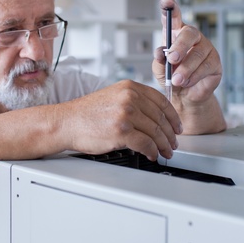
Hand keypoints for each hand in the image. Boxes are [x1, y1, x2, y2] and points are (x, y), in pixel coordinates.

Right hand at [61, 80, 181, 160]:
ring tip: (165, 151)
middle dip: (170, 134)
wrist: (67, 122)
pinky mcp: (121, 131)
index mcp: (128, 87)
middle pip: (160, 118)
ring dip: (164, 145)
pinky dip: (152, 151)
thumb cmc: (86, 113)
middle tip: (172, 143)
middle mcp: (129, 98)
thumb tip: (153, 116)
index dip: (173, 117)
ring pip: (156, 132)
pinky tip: (152, 154)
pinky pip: (146, 144)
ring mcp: (126, 114)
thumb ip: (133, 101)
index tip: (176, 126)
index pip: (161, 101)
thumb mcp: (112, 97)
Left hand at [152, 0, 221, 104]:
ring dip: (185, 69)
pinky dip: (193, 77)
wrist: (183, 95)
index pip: (173, 18)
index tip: (165, 1)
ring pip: (197, 55)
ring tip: (176, 80)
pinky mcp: (215, 62)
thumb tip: (160, 53)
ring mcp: (206, 48)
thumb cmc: (170, 76)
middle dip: (179, 46)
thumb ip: (159, 60)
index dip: (170, 9)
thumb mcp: (159, 69)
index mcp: (175, 34)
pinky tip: (187, 82)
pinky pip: (205, 68)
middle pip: (189, 34)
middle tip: (171, 58)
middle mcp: (192, 38)